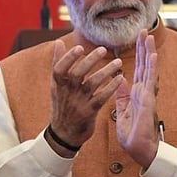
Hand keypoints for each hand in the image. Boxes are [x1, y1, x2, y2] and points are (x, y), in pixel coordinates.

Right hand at [49, 39, 123, 155]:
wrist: (64, 134)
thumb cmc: (62, 105)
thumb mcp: (56, 86)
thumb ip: (58, 63)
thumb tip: (58, 42)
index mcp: (57, 85)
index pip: (59, 69)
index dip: (68, 58)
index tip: (80, 48)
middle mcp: (67, 93)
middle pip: (77, 74)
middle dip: (90, 61)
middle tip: (103, 49)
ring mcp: (78, 103)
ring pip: (92, 84)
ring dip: (106, 72)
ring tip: (118, 62)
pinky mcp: (89, 112)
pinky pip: (101, 98)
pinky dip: (111, 87)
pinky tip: (120, 79)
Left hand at [114, 30, 159, 167]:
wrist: (140, 151)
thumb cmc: (134, 135)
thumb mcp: (123, 112)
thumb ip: (122, 96)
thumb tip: (120, 80)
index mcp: (137, 94)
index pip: (138, 70)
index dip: (138, 55)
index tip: (137, 40)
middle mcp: (144, 92)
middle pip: (144, 66)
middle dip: (143, 49)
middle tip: (143, 31)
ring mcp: (147, 96)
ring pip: (149, 70)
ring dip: (148, 53)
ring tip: (148, 37)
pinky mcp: (148, 102)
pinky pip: (150, 83)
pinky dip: (151, 69)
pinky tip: (152, 57)